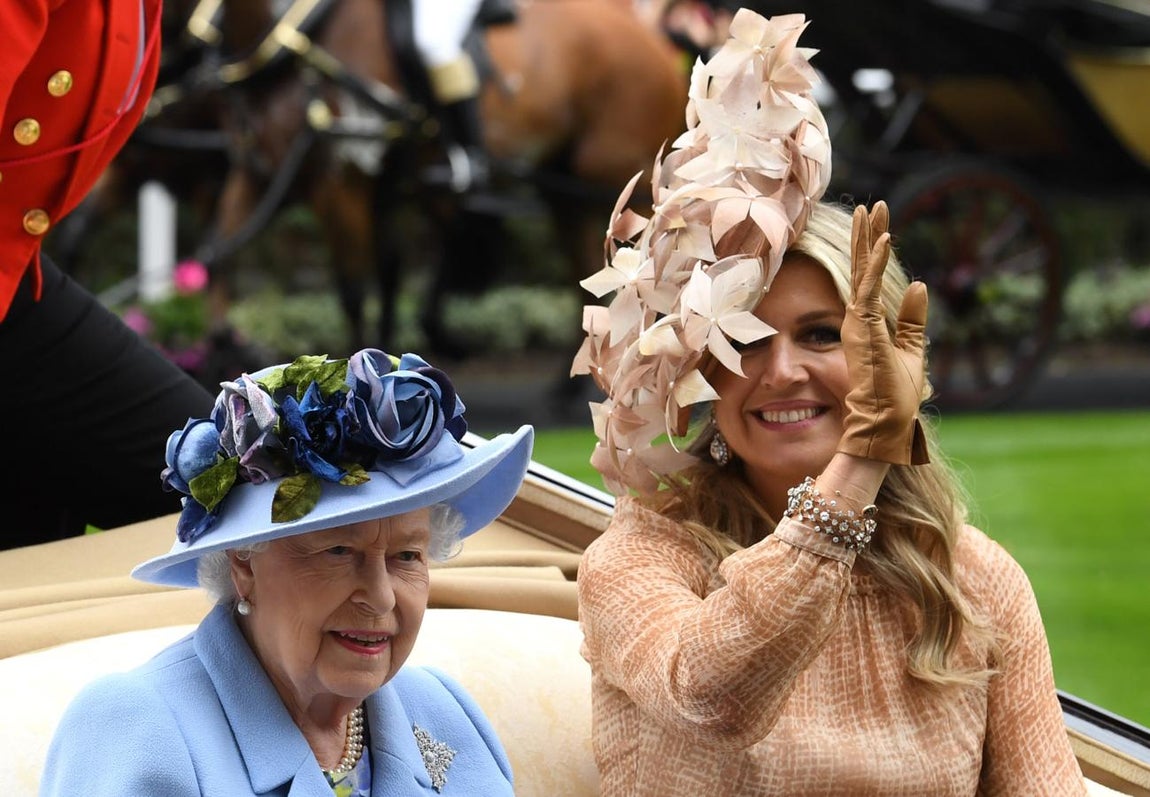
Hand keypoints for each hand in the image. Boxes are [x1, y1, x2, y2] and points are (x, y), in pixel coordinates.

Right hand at [837, 202, 929, 464]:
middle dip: (867, 234)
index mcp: (866, 322)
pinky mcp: (861, 327)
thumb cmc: (894, 395)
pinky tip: (884, 240)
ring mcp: (856, 321)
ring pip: (860, 271)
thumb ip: (914, 319)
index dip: (872, 249)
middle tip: (874, 204)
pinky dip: (876, 263)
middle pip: (860, 266)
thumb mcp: (913, 349)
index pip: (868, 277)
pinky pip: (868, 287)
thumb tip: (920, 285)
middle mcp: (857, 317)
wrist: (884, 422)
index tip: (878, 221)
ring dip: (868, 239)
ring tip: (873, 210)